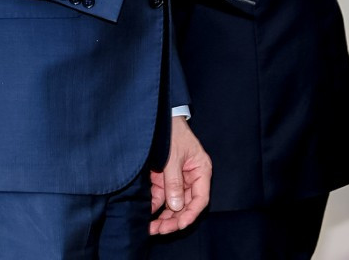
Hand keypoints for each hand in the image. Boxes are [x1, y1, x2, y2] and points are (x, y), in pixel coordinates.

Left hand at [149, 116, 210, 234]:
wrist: (159, 117)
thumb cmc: (172, 131)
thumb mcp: (173, 156)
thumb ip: (174, 181)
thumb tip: (175, 206)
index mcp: (201, 171)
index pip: (200, 199)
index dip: (190, 214)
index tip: (179, 225)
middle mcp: (191, 178)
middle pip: (186, 205)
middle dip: (173, 219)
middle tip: (160, 230)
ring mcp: (177, 179)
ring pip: (173, 204)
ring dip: (163, 216)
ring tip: (151, 228)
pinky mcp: (164, 178)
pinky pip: (161, 196)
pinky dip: (155, 206)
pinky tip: (147, 214)